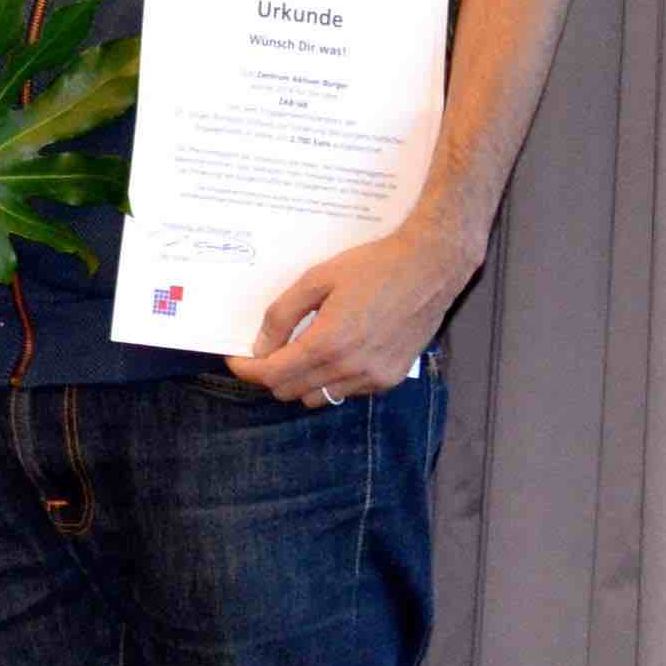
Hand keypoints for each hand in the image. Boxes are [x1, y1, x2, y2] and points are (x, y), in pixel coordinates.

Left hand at [227, 220, 473, 406]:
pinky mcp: (391, 379)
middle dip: (270, 375)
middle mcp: (351, 369)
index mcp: (328, 344)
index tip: (235, 358)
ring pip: (319, 397)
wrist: (429, 269)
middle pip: (290, 391)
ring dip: (301, 381)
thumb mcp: (315, 281)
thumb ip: (281, 315)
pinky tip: (334, 353)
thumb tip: (260, 346)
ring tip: (299, 352)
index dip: (246, 369)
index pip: (273, 374)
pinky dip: (331, 380)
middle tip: (265, 351)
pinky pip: (347, 392)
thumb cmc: (372, 268)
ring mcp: (374, 378)